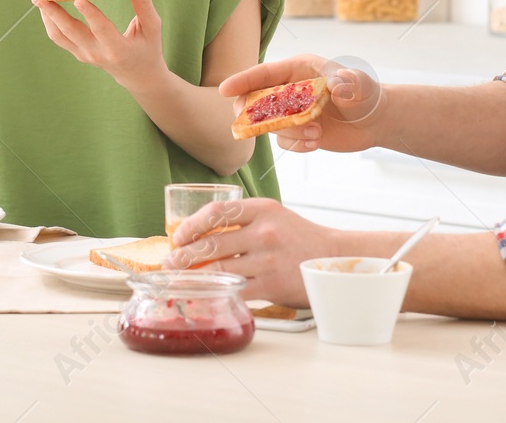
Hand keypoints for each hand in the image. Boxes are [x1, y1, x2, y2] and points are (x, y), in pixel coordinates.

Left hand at [31, 0, 164, 85]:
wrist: (138, 76)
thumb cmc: (147, 49)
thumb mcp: (152, 27)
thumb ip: (144, 2)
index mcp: (118, 48)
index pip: (101, 29)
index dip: (90, 14)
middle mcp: (96, 53)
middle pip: (70, 32)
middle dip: (54, 11)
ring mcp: (84, 55)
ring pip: (59, 35)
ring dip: (46, 14)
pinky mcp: (78, 53)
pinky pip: (59, 37)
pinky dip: (50, 20)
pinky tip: (46, 5)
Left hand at [162, 198, 340, 307]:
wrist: (335, 259)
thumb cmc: (299, 238)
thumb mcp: (275, 217)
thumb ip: (244, 221)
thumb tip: (201, 234)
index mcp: (262, 209)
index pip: (217, 213)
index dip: (191, 225)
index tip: (177, 236)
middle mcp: (265, 232)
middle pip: (213, 243)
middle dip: (184, 255)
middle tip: (169, 262)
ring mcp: (268, 259)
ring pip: (220, 268)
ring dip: (194, 276)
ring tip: (179, 279)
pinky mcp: (272, 284)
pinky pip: (235, 290)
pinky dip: (216, 293)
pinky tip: (204, 295)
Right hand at [219, 53, 383, 153]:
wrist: (374, 121)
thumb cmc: (366, 94)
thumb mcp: (359, 85)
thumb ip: (349, 83)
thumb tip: (338, 85)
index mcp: (298, 69)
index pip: (264, 74)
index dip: (242, 81)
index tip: (224, 89)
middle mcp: (290, 89)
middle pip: (255, 99)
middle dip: (252, 113)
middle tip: (254, 125)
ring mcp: (291, 111)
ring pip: (270, 125)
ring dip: (289, 132)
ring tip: (317, 132)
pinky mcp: (297, 131)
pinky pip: (285, 142)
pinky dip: (298, 145)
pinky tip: (317, 143)